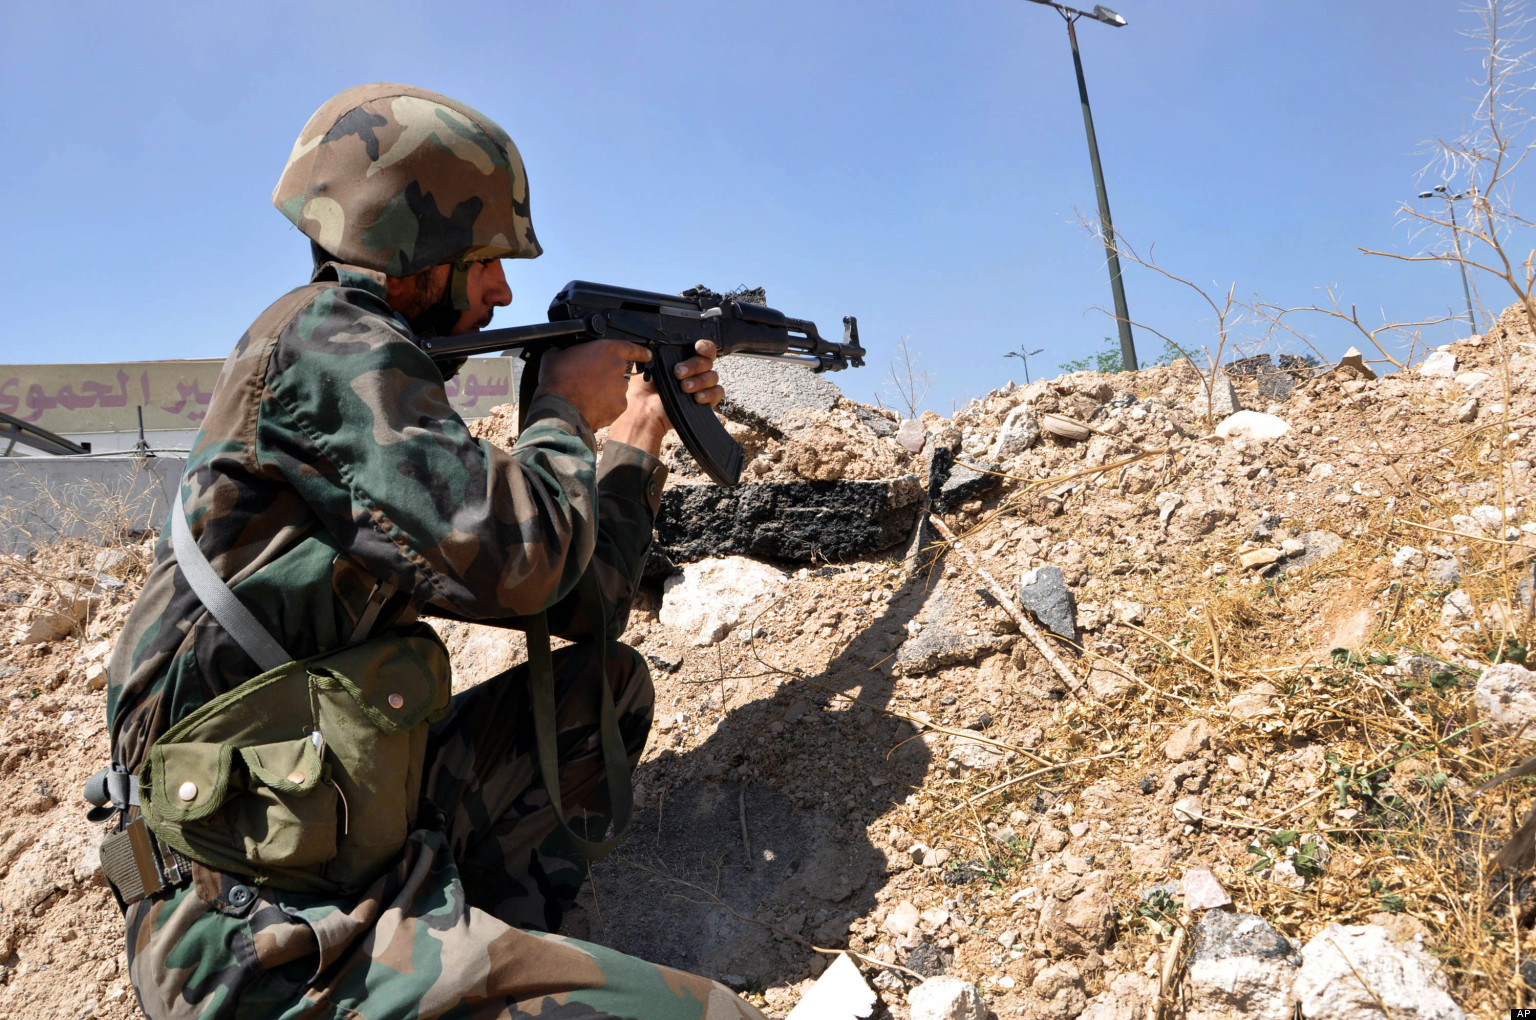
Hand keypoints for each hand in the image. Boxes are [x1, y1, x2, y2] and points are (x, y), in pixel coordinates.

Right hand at [535, 339, 651, 429]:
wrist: (560, 408)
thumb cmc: (557, 380)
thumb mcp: (555, 355)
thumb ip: (565, 351)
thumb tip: (560, 351)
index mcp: (605, 350)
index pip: (630, 347)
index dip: (640, 351)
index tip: (647, 355)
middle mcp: (618, 367)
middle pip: (619, 371)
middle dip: (608, 376)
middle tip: (591, 383)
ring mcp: (620, 388)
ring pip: (617, 389)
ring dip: (606, 392)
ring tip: (587, 396)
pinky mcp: (620, 406)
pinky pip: (615, 405)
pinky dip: (606, 407)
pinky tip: (591, 407)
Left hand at [608, 339, 722, 455]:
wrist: (645, 411)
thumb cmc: (645, 389)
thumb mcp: (649, 364)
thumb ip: (658, 350)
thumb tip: (660, 338)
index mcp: (684, 359)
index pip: (702, 348)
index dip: (704, 346)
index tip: (697, 347)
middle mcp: (696, 371)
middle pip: (708, 361)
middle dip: (694, 365)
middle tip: (678, 372)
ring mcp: (702, 386)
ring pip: (713, 376)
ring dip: (698, 380)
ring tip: (683, 387)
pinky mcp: (707, 400)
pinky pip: (718, 392)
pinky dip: (708, 394)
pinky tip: (696, 397)